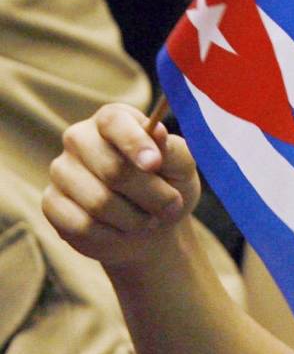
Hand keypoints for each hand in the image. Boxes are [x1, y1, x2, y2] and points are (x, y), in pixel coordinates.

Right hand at [43, 103, 200, 266]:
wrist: (152, 224)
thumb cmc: (170, 184)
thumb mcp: (182, 166)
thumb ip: (173, 150)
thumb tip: (156, 133)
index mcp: (114, 119)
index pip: (114, 121)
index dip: (134, 142)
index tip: (155, 164)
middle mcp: (80, 138)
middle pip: (112, 168)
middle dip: (150, 194)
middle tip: (172, 205)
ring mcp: (61, 170)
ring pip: (98, 202)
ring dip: (135, 218)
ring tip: (149, 218)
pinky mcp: (51, 203)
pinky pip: (82, 225)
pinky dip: (112, 234)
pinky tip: (123, 229)